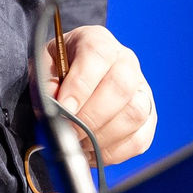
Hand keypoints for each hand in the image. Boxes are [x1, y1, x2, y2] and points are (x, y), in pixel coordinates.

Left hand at [49, 25, 156, 166]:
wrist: (77, 72)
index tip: (63, 108)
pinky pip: (138, 140)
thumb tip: (53, 104)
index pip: (97, 56)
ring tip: (79, 142)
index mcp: (98, 41)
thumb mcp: (44, 64)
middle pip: (121, 87)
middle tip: (68, 131)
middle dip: (91, 117)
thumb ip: (44, 81)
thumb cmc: (59, 68)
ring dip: (102, 137)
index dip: (80, 86)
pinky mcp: (149, 119)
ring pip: (134, 115)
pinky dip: (112, 152)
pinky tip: (91, 149)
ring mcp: (142, 90)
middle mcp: (126, 62)